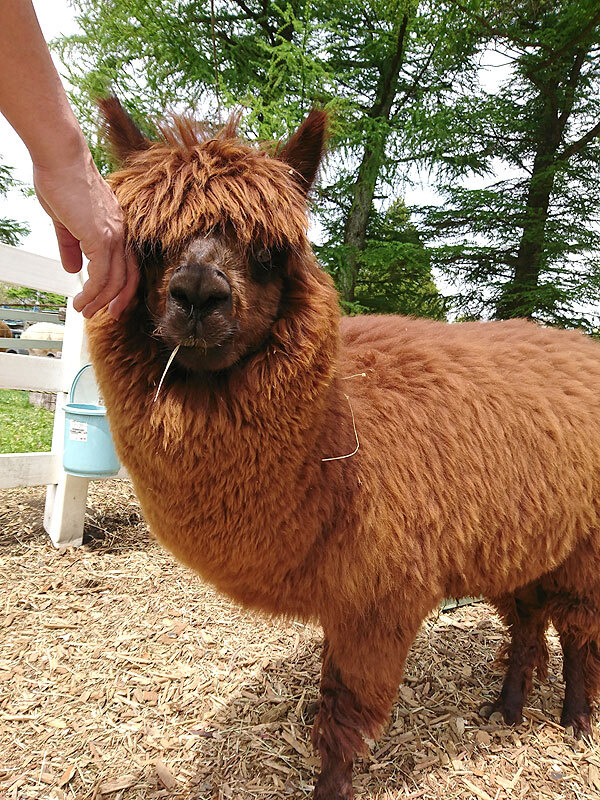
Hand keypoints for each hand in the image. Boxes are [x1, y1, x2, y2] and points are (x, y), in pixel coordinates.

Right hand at [33, 146, 137, 318]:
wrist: (60, 157)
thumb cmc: (62, 180)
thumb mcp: (66, 221)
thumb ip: (72, 246)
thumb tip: (73, 269)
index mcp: (118, 228)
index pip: (128, 266)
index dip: (122, 288)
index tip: (112, 303)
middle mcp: (122, 234)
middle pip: (128, 278)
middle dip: (116, 301)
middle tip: (104, 316)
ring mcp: (114, 236)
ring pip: (114, 281)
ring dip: (98, 300)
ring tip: (84, 311)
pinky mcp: (101, 237)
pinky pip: (101, 275)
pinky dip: (92, 292)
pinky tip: (81, 298)